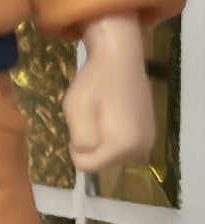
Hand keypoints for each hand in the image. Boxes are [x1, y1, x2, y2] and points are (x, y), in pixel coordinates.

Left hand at [68, 14, 156, 176]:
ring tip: (101, 112)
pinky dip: (110, 132)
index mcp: (124, 146)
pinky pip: (118, 143)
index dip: (75, 146)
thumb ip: (81, 139)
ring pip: (108, 152)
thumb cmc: (94, 82)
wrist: (121, 58)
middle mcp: (141, 149)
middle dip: (89, 142)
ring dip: (98, 137)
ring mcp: (148, 141)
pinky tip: (112, 111)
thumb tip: (87, 153)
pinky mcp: (148, 132)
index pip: (87, 165)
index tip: (79, 122)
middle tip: (90, 115)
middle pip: (100, 160)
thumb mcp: (76, 111)